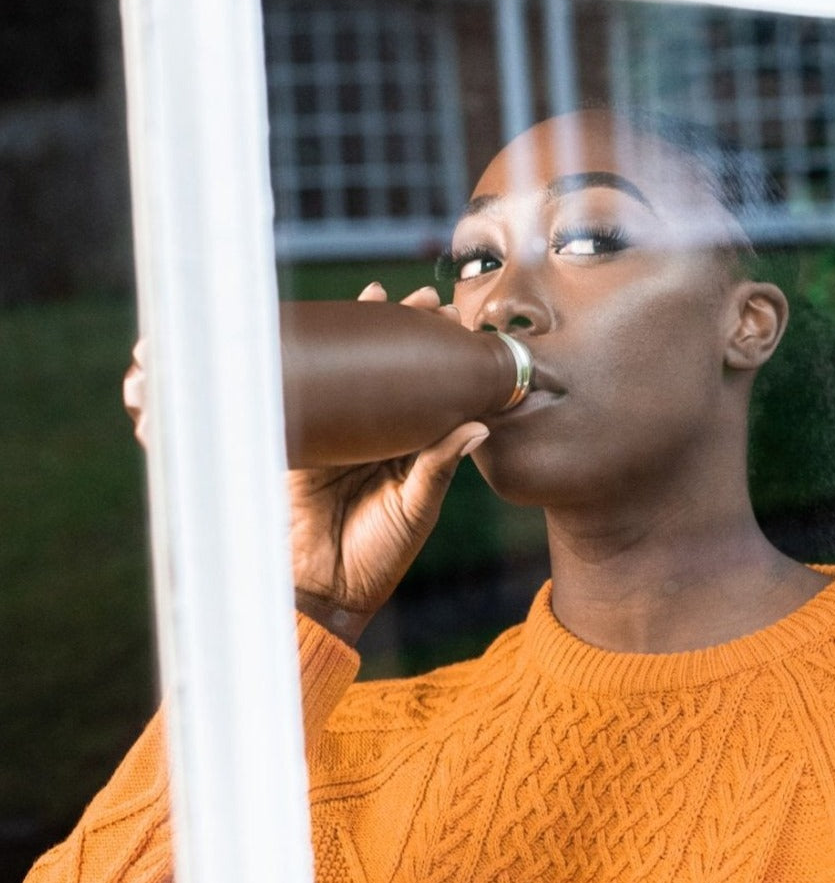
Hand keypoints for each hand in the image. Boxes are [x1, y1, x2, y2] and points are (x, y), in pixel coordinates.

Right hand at [122, 285, 487, 644]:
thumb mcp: (417, 507)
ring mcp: (342, 431)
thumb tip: (479, 424)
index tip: (461, 325)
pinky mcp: (307, 438)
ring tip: (380, 296)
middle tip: (427, 300)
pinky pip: (314, 390)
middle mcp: (380, 432)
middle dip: (409, 332)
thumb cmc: (378, 555)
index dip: (445, 360)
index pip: (434, 392)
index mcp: (413, 448)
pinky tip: (331, 327)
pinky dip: (320, 358)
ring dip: (366, 333)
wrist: (324, 586)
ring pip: (357, 371)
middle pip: (395, 371)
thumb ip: (440, 466)